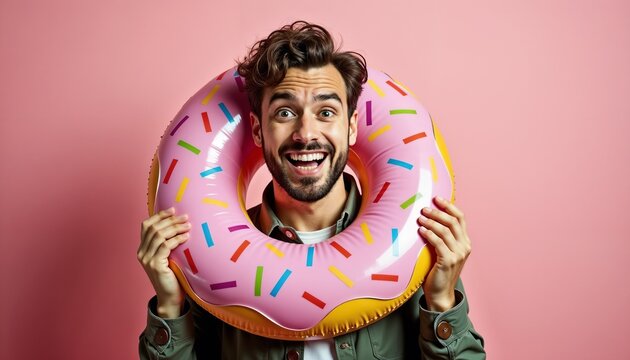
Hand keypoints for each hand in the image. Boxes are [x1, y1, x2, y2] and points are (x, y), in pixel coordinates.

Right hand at [137, 207, 190, 317]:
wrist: (170, 297)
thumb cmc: (173, 276)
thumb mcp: (168, 256)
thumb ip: (167, 243)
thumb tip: (179, 224)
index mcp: (142, 248)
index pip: (146, 225)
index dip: (159, 215)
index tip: (173, 209)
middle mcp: (141, 252)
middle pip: (153, 228)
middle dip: (170, 220)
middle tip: (185, 217)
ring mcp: (147, 259)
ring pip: (159, 235)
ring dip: (175, 228)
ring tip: (188, 225)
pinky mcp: (155, 265)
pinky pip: (165, 246)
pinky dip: (176, 239)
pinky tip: (186, 237)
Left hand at [417, 196, 470, 311]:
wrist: (440, 294)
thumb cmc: (438, 271)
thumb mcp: (444, 251)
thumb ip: (442, 237)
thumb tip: (429, 217)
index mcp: (465, 242)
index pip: (460, 218)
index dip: (449, 206)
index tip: (437, 198)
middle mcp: (464, 246)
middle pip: (453, 222)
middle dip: (438, 212)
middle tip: (423, 208)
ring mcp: (458, 254)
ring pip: (445, 231)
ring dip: (431, 222)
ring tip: (419, 218)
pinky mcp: (448, 261)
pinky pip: (439, 243)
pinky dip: (429, 234)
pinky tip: (421, 230)